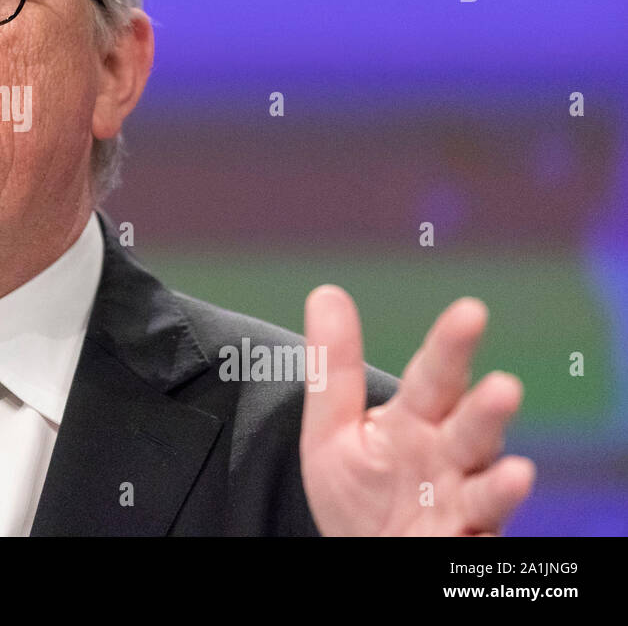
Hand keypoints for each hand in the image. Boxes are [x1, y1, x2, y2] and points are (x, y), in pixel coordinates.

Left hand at [299, 285, 535, 534]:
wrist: (364, 552)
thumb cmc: (357, 489)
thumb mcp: (332, 428)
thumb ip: (333, 367)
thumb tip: (326, 293)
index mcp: (417, 419)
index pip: (435, 377)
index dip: (451, 347)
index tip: (470, 312)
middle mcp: (449, 456)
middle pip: (471, 428)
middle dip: (488, 410)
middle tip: (505, 387)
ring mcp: (462, 501)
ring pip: (487, 485)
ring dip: (502, 480)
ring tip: (517, 472)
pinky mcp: (464, 540)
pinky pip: (482, 535)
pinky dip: (490, 525)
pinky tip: (504, 507)